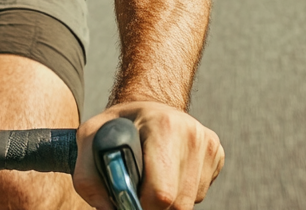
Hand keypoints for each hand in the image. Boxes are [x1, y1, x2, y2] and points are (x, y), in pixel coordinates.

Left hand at [74, 101, 223, 209]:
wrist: (149, 105)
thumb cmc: (116, 125)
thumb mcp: (89, 139)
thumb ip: (87, 176)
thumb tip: (108, 209)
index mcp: (164, 126)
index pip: (162, 192)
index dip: (142, 204)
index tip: (130, 199)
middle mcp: (192, 133)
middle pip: (178, 202)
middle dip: (155, 205)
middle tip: (138, 190)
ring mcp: (207, 143)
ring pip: (190, 200)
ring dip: (169, 200)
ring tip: (152, 178)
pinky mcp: (217, 153)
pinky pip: (200, 192)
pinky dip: (182, 191)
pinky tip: (169, 172)